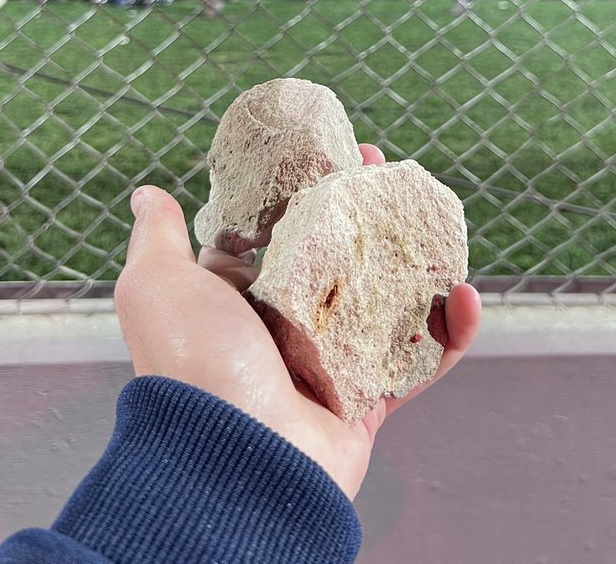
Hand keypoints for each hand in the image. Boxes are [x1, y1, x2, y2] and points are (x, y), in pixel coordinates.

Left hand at [113, 146, 480, 499]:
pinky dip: (450, 333)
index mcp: (240, 300)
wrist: (233, 460)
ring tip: (441, 229)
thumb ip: (159, 237)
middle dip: (372, 214)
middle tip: (394, 177)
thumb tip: (146, 195)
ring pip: (388, 304)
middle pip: (342, 259)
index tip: (339, 155)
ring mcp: (329, 367)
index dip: (312, 190)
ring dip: (421, 266)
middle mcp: (284, 331)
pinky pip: (419, 362)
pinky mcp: (367, 403)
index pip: (283, 232)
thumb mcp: (159, 284)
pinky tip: (468, 296)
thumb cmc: (193, 364)